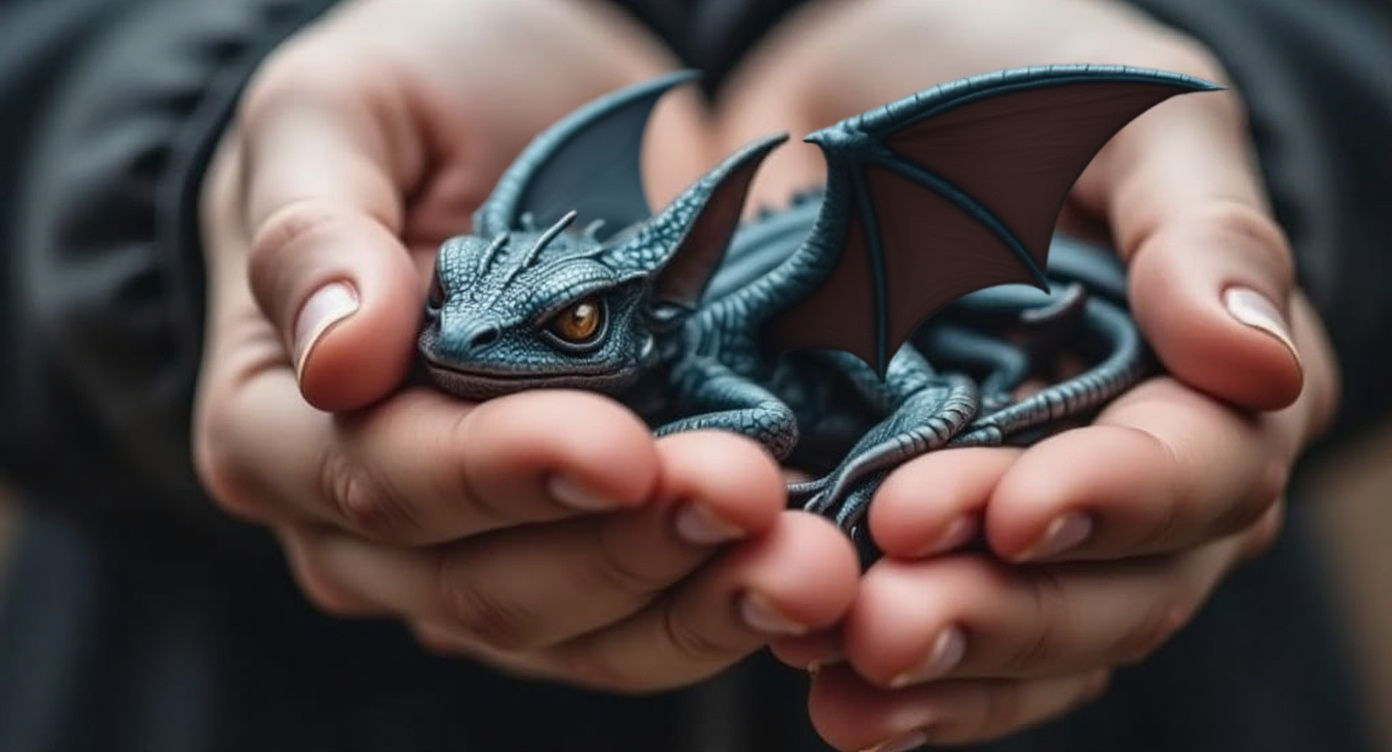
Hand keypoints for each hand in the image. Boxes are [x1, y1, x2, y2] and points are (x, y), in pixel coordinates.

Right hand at [192, 0, 857, 691]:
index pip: (378, 479)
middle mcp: (361, 521)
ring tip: (806, 560)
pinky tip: (798, 571)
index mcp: (278, 423)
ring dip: (695, 603)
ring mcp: (471, 553)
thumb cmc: (411, 92)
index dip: (500, 473)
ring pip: (574, 632)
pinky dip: (720, 604)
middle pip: (483, 582)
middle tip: (748, 493)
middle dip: (624, 549)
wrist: (519, 102)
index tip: (620, 448)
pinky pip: (639, 623)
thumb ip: (312, 230)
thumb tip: (339, 359)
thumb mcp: (338, 110)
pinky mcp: (573, 555)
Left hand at [713, 0, 1337, 746]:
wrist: (865, 98)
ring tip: (848, 672)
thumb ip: (1199, 230)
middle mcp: (1140, 476)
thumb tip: (1257, 359)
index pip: (1199, 469)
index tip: (1010, 509)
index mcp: (1212, 380)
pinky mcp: (935, 535)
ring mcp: (1035, 516)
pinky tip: (830, 699)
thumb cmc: (1020, 83)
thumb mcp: (1125, 118)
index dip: (1113, 501)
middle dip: (1011, 611)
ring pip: (1033, 635)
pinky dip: (901, 683)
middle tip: (897, 622)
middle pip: (1117, 588)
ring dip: (948, 669)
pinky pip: (952, 637)